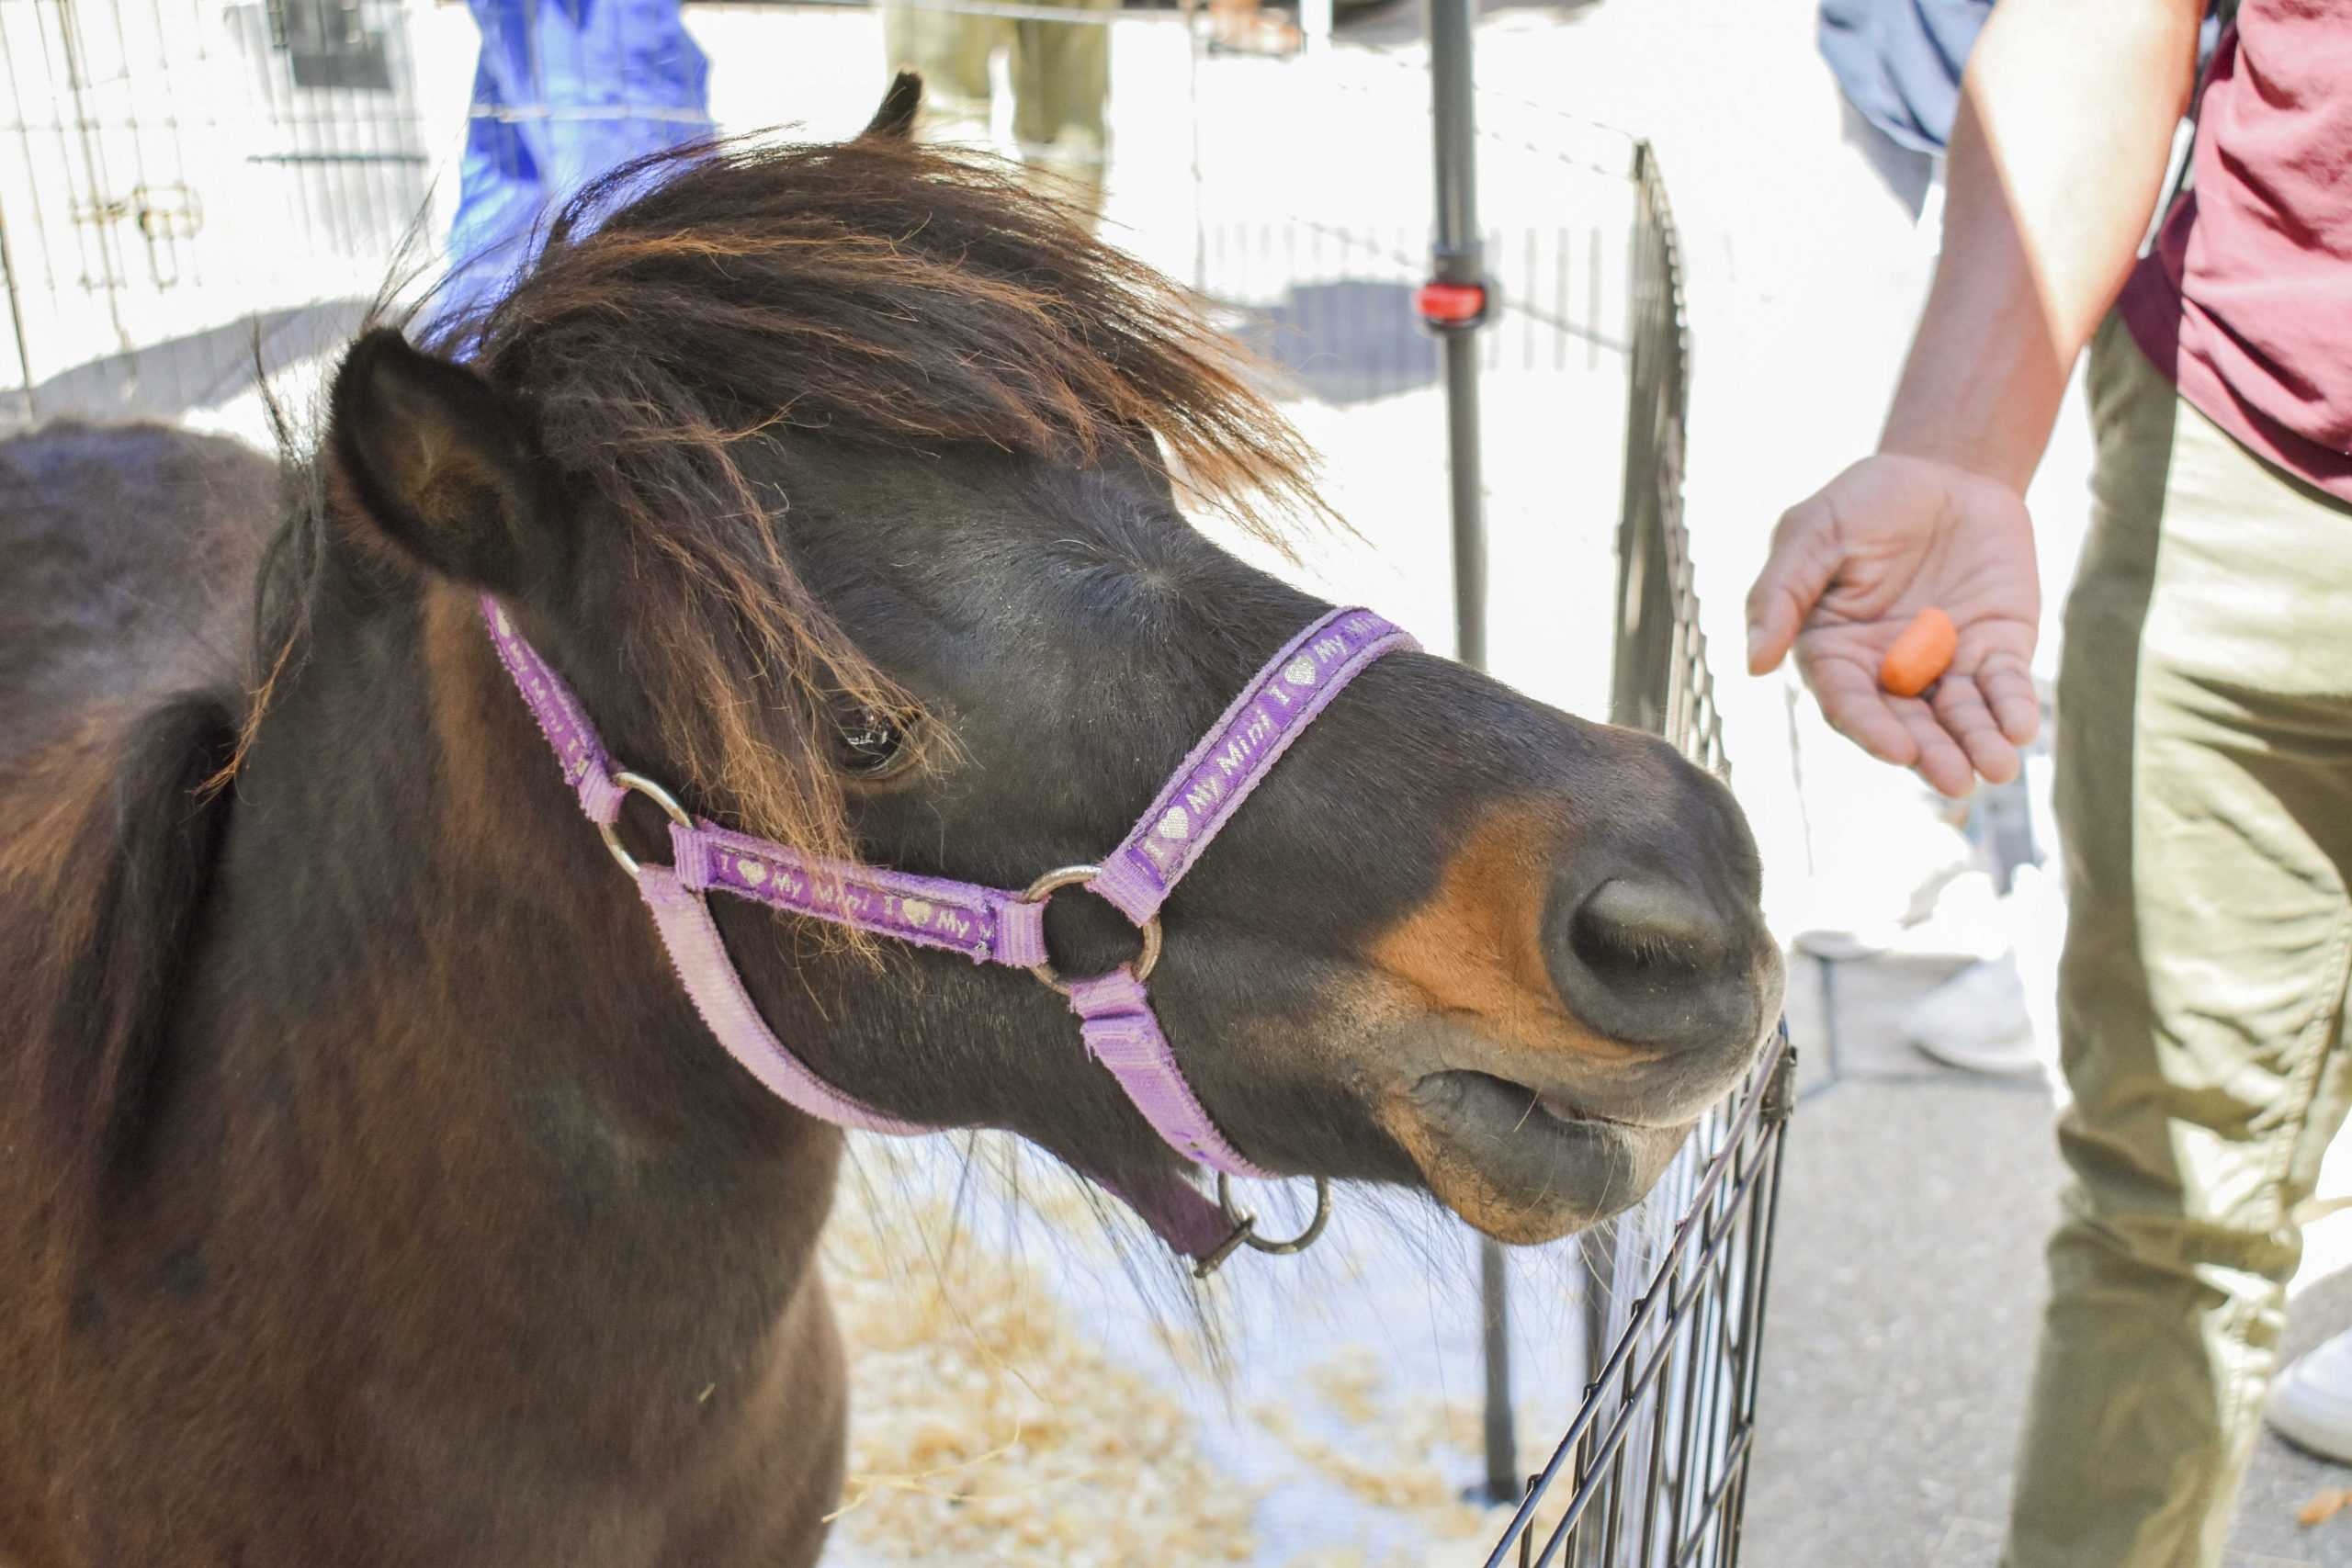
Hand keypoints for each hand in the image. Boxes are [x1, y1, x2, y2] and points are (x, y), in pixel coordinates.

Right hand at [1745, 453, 2040, 796]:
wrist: (1944, 470)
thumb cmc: (1865, 500)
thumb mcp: (1812, 530)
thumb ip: (1780, 592)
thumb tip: (1754, 664)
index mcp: (1835, 652)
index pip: (1848, 703)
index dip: (1871, 729)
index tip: (1898, 750)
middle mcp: (1888, 670)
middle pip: (1907, 724)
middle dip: (1933, 754)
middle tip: (1955, 779)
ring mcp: (1946, 664)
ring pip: (1959, 716)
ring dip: (1977, 744)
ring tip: (1996, 768)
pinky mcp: (1997, 649)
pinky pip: (2005, 686)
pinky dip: (2013, 708)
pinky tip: (2021, 728)